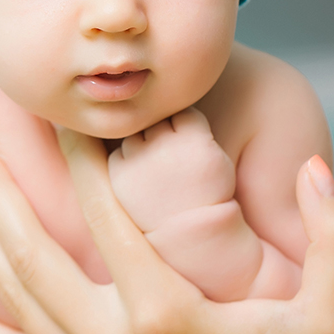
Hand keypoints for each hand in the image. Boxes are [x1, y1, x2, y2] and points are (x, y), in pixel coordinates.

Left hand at [108, 107, 235, 230]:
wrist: (189, 232)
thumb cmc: (206, 191)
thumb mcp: (215, 155)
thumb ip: (191, 127)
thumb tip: (164, 101)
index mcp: (195, 141)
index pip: (183, 111)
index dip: (185, 126)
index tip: (189, 143)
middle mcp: (165, 147)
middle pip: (156, 117)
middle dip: (161, 130)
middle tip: (171, 157)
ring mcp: (139, 159)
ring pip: (134, 133)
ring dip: (141, 142)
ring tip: (157, 169)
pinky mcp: (119, 173)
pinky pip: (118, 152)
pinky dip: (126, 159)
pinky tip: (143, 177)